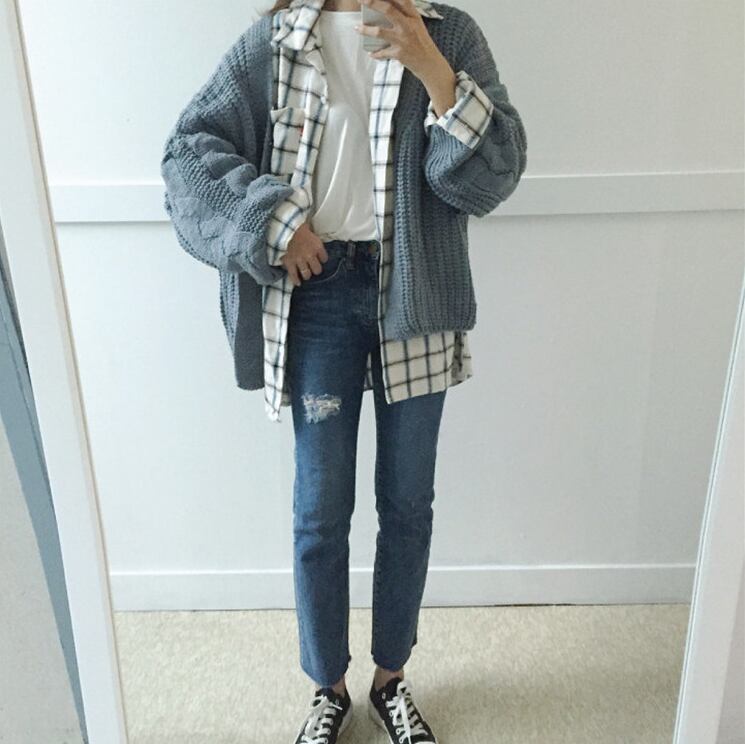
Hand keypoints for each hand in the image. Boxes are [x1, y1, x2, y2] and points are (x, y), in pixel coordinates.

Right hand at [281, 222, 328, 285]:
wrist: (284, 227)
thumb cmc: (298, 227)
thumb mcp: (310, 229)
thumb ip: (314, 238)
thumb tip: (315, 239)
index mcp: (317, 246)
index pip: (324, 259)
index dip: (322, 259)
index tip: (319, 258)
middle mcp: (310, 255)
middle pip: (317, 270)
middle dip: (315, 270)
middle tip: (313, 269)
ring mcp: (299, 260)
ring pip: (306, 274)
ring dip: (306, 275)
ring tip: (306, 275)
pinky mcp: (289, 262)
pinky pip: (293, 275)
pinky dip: (295, 280)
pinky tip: (298, 283)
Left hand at [356, 0, 456, 114]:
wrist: (429, 64)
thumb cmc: (422, 43)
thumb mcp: (417, 25)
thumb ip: (405, 14)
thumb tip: (386, 6)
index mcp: (413, 16)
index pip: (402, 0)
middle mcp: (408, 26)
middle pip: (388, 10)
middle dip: (372, 3)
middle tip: (361, 0)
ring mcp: (403, 40)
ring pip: (380, 31)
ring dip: (366, 30)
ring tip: (357, 28)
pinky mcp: (399, 54)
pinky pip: (382, 53)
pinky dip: (375, 54)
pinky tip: (371, 53)